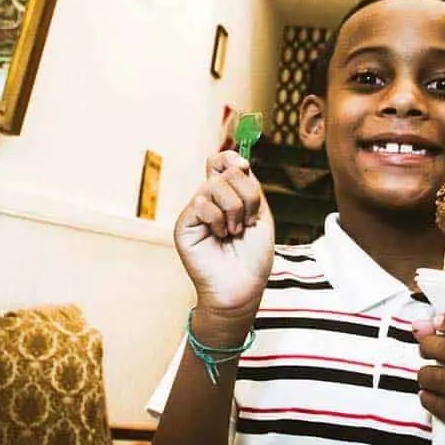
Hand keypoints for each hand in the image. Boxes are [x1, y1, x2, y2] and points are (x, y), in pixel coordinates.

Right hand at [174, 151, 274, 324]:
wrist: (243, 287)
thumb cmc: (253, 257)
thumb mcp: (260, 215)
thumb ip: (250, 187)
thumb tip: (238, 160)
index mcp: (228, 196)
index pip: (221, 162)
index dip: (231, 157)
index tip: (244, 166)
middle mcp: (210, 200)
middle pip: (225, 172)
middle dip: (246, 196)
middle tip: (247, 221)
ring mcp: (196, 212)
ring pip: (214, 185)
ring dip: (234, 210)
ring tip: (234, 231)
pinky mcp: (184, 225)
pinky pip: (201, 204)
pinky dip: (218, 220)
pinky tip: (220, 236)